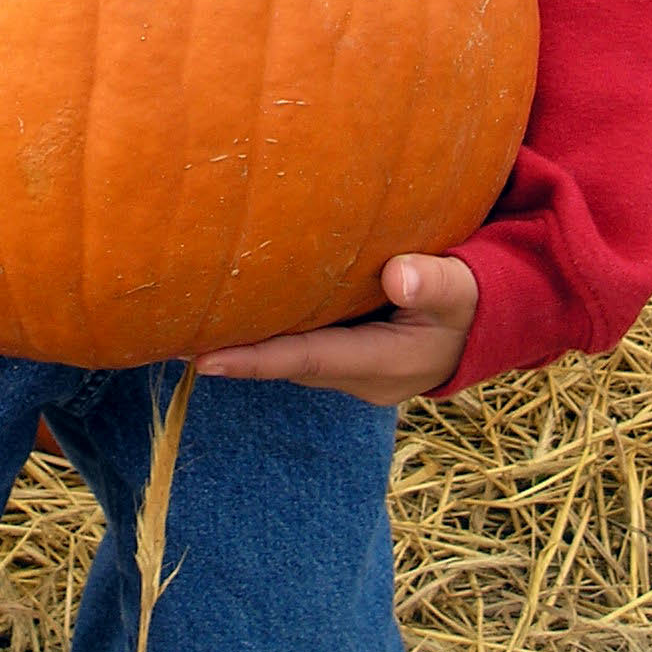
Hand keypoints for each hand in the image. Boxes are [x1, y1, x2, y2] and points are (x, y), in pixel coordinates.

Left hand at [193, 254, 476, 405]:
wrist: (484, 329)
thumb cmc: (473, 302)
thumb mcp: (466, 292)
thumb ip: (437, 283)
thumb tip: (399, 275)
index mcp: (383, 365)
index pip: (307, 361)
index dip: (254, 360)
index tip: (200, 360)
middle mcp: (356, 376)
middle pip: (284, 362)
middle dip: (231, 352)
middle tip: (167, 335)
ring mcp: (348, 369)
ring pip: (286, 355)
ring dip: (241, 343)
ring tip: (181, 323)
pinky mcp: (343, 354)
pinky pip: (296, 343)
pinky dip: (264, 330)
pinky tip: (228, 308)